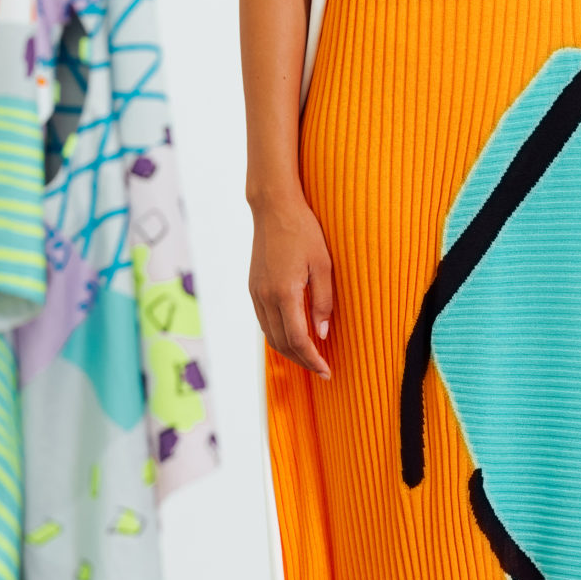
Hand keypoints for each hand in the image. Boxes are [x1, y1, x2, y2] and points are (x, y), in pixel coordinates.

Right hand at [249, 194, 333, 378]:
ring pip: (270, 336)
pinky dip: (279, 336)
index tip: (327, 371)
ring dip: (290, 351)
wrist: (274, 208)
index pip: (298, 340)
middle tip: (322, 369)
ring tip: (310, 357)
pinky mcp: (253, 288)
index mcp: (284, 293)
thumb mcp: (324, 266)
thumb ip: (323, 302)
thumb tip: (322, 334)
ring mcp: (255, 293)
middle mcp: (265, 297)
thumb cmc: (304, 231)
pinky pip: (264, 322)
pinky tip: (293, 336)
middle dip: (302, 361)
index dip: (313, 360)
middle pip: (282, 344)